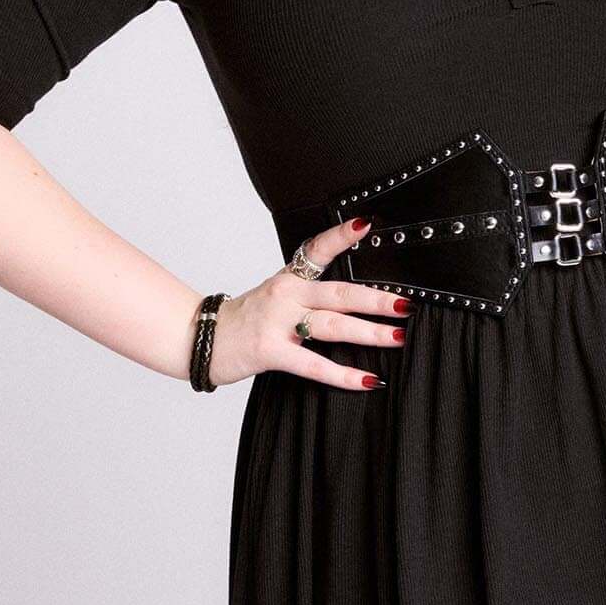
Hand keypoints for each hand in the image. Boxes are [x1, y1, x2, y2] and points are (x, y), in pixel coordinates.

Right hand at [198, 218, 409, 389]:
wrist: (200, 340)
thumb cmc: (244, 323)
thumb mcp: (275, 299)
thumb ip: (309, 298)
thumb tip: (353, 304)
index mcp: (289, 279)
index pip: (317, 250)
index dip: (341, 236)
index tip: (366, 224)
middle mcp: (286, 295)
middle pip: (339, 293)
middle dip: (377, 299)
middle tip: (406, 304)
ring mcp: (277, 322)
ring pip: (332, 324)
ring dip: (369, 332)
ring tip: (397, 337)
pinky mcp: (271, 351)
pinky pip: (314, 364)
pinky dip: (343, 375)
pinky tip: (367, 380)